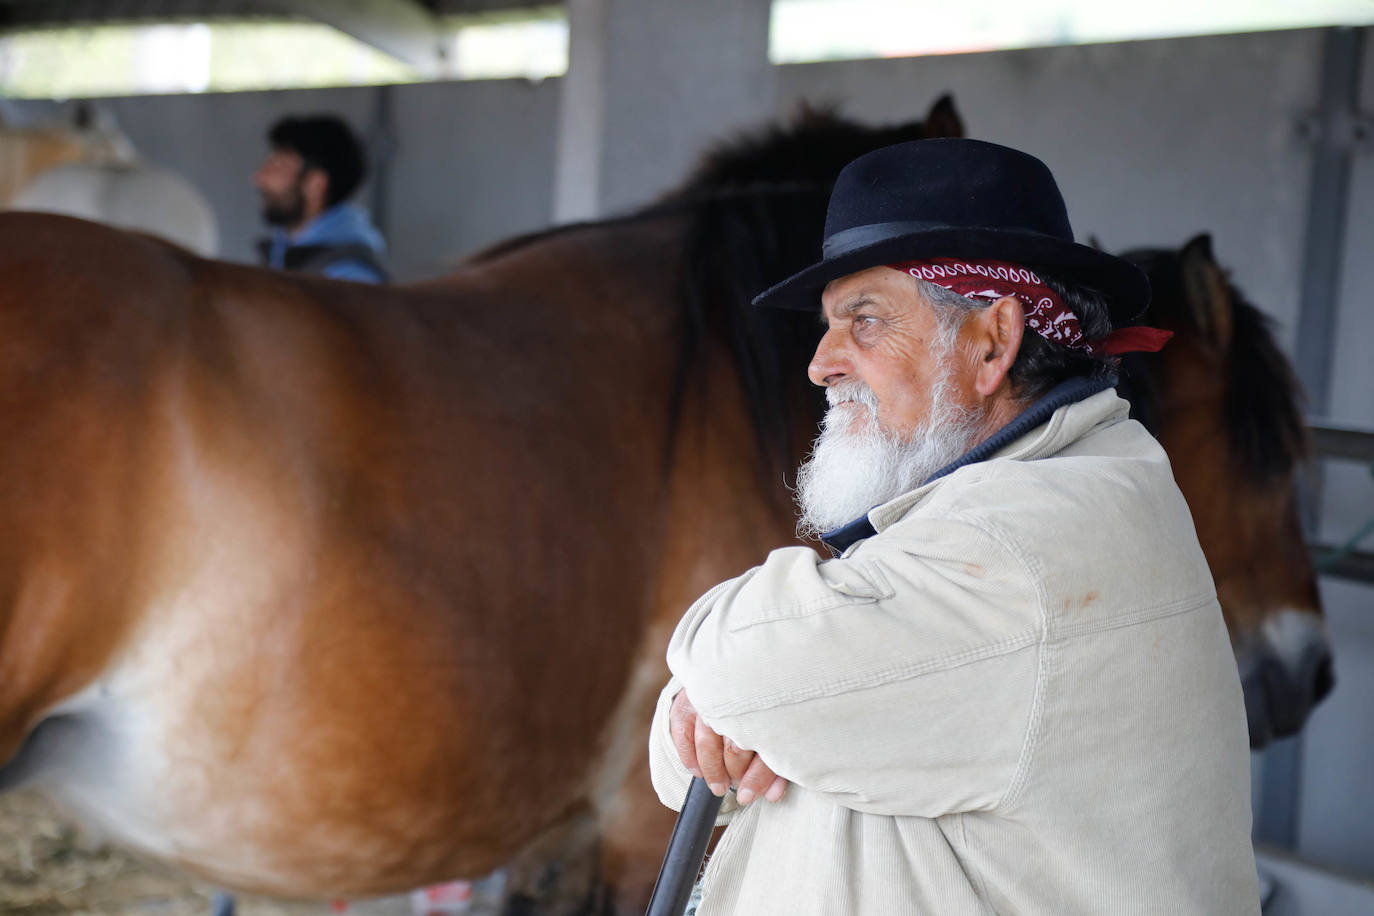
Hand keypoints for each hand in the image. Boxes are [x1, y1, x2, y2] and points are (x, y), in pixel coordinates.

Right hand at [669, 689, 787, 804]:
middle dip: (734, 773)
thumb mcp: (773, 735)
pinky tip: (697, 771)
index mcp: (766, 710)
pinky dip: (688, 756)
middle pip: (734, 748)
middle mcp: (737, 702)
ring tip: (718, 785)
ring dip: (712, 770)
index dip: (757, 779)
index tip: (747, 796)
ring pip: (707, 743)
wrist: (737, 672)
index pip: (764, 750)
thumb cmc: (757, 711)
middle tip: (733, 783)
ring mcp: (710, 700)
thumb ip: (774, 766)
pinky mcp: (688, 700)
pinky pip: (682, 733)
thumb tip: (773, 796)